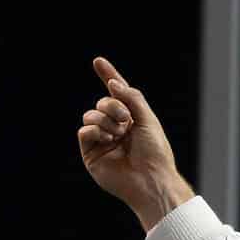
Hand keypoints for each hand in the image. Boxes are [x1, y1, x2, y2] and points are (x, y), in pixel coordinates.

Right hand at [78, 56, 193, 230]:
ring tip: (117, 135)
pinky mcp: (91, 153)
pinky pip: (84, 131)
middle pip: (102, 103)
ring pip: (90, 115)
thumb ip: (130, 97)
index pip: (116, 94)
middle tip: (126, 120)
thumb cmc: (155, 152)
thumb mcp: (147, 118)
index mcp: (131, 119)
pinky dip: (95, 131)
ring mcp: (102, 141)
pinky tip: (108, 140)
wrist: (151, 179)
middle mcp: (115, 128)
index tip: (98, 61)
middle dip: (112, 106)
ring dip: (105, 120)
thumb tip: (113, 83)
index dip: (108, 76)